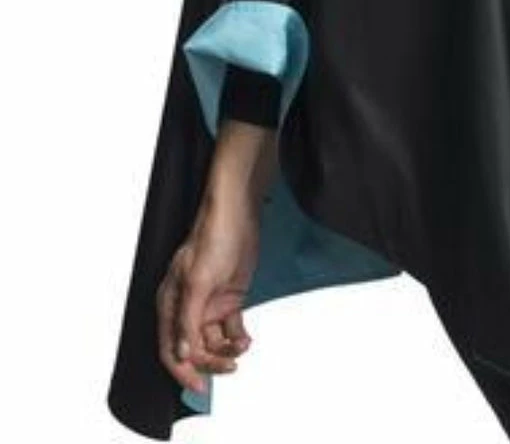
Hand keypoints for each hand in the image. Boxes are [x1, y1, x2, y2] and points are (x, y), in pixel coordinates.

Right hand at [156, 193, 260, 394]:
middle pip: (194, 349)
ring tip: (243, 346)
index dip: (182, 371)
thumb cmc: (212, 238)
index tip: (199, 386)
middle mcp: (187, 308)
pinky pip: (230, 328)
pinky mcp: (228, 298)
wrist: (238, 216)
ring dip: (228, 349)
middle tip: (231, 365)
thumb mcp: (198, 281)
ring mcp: (208, 304)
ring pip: (214, 341)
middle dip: (211, 361)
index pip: (170, 349)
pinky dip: (238, 337)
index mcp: (171, 304)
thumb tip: (182, 353)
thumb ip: (188, 319)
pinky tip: (246, 339)